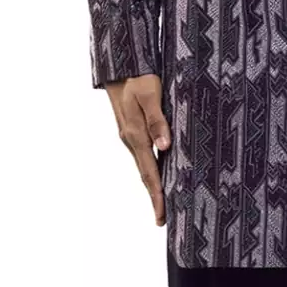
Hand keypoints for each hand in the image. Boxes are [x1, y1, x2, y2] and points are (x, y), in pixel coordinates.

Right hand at [105, 74, 172, 225]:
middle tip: (162, 220)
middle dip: (154, 197)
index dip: (156, 194)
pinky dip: (151, 170)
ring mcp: (131, 136)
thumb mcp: (150, 94)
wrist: (121, 67)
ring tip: (162, 204)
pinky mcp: (133, 131)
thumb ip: (157, 120)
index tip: (161, 215)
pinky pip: (144, 156)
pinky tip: (159, 175)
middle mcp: (131, 140)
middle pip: (145, 175)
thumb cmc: (138, 78)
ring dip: (152, 186)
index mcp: (136, 134)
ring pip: (144, 166)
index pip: (149, 171)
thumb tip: (164, 147)